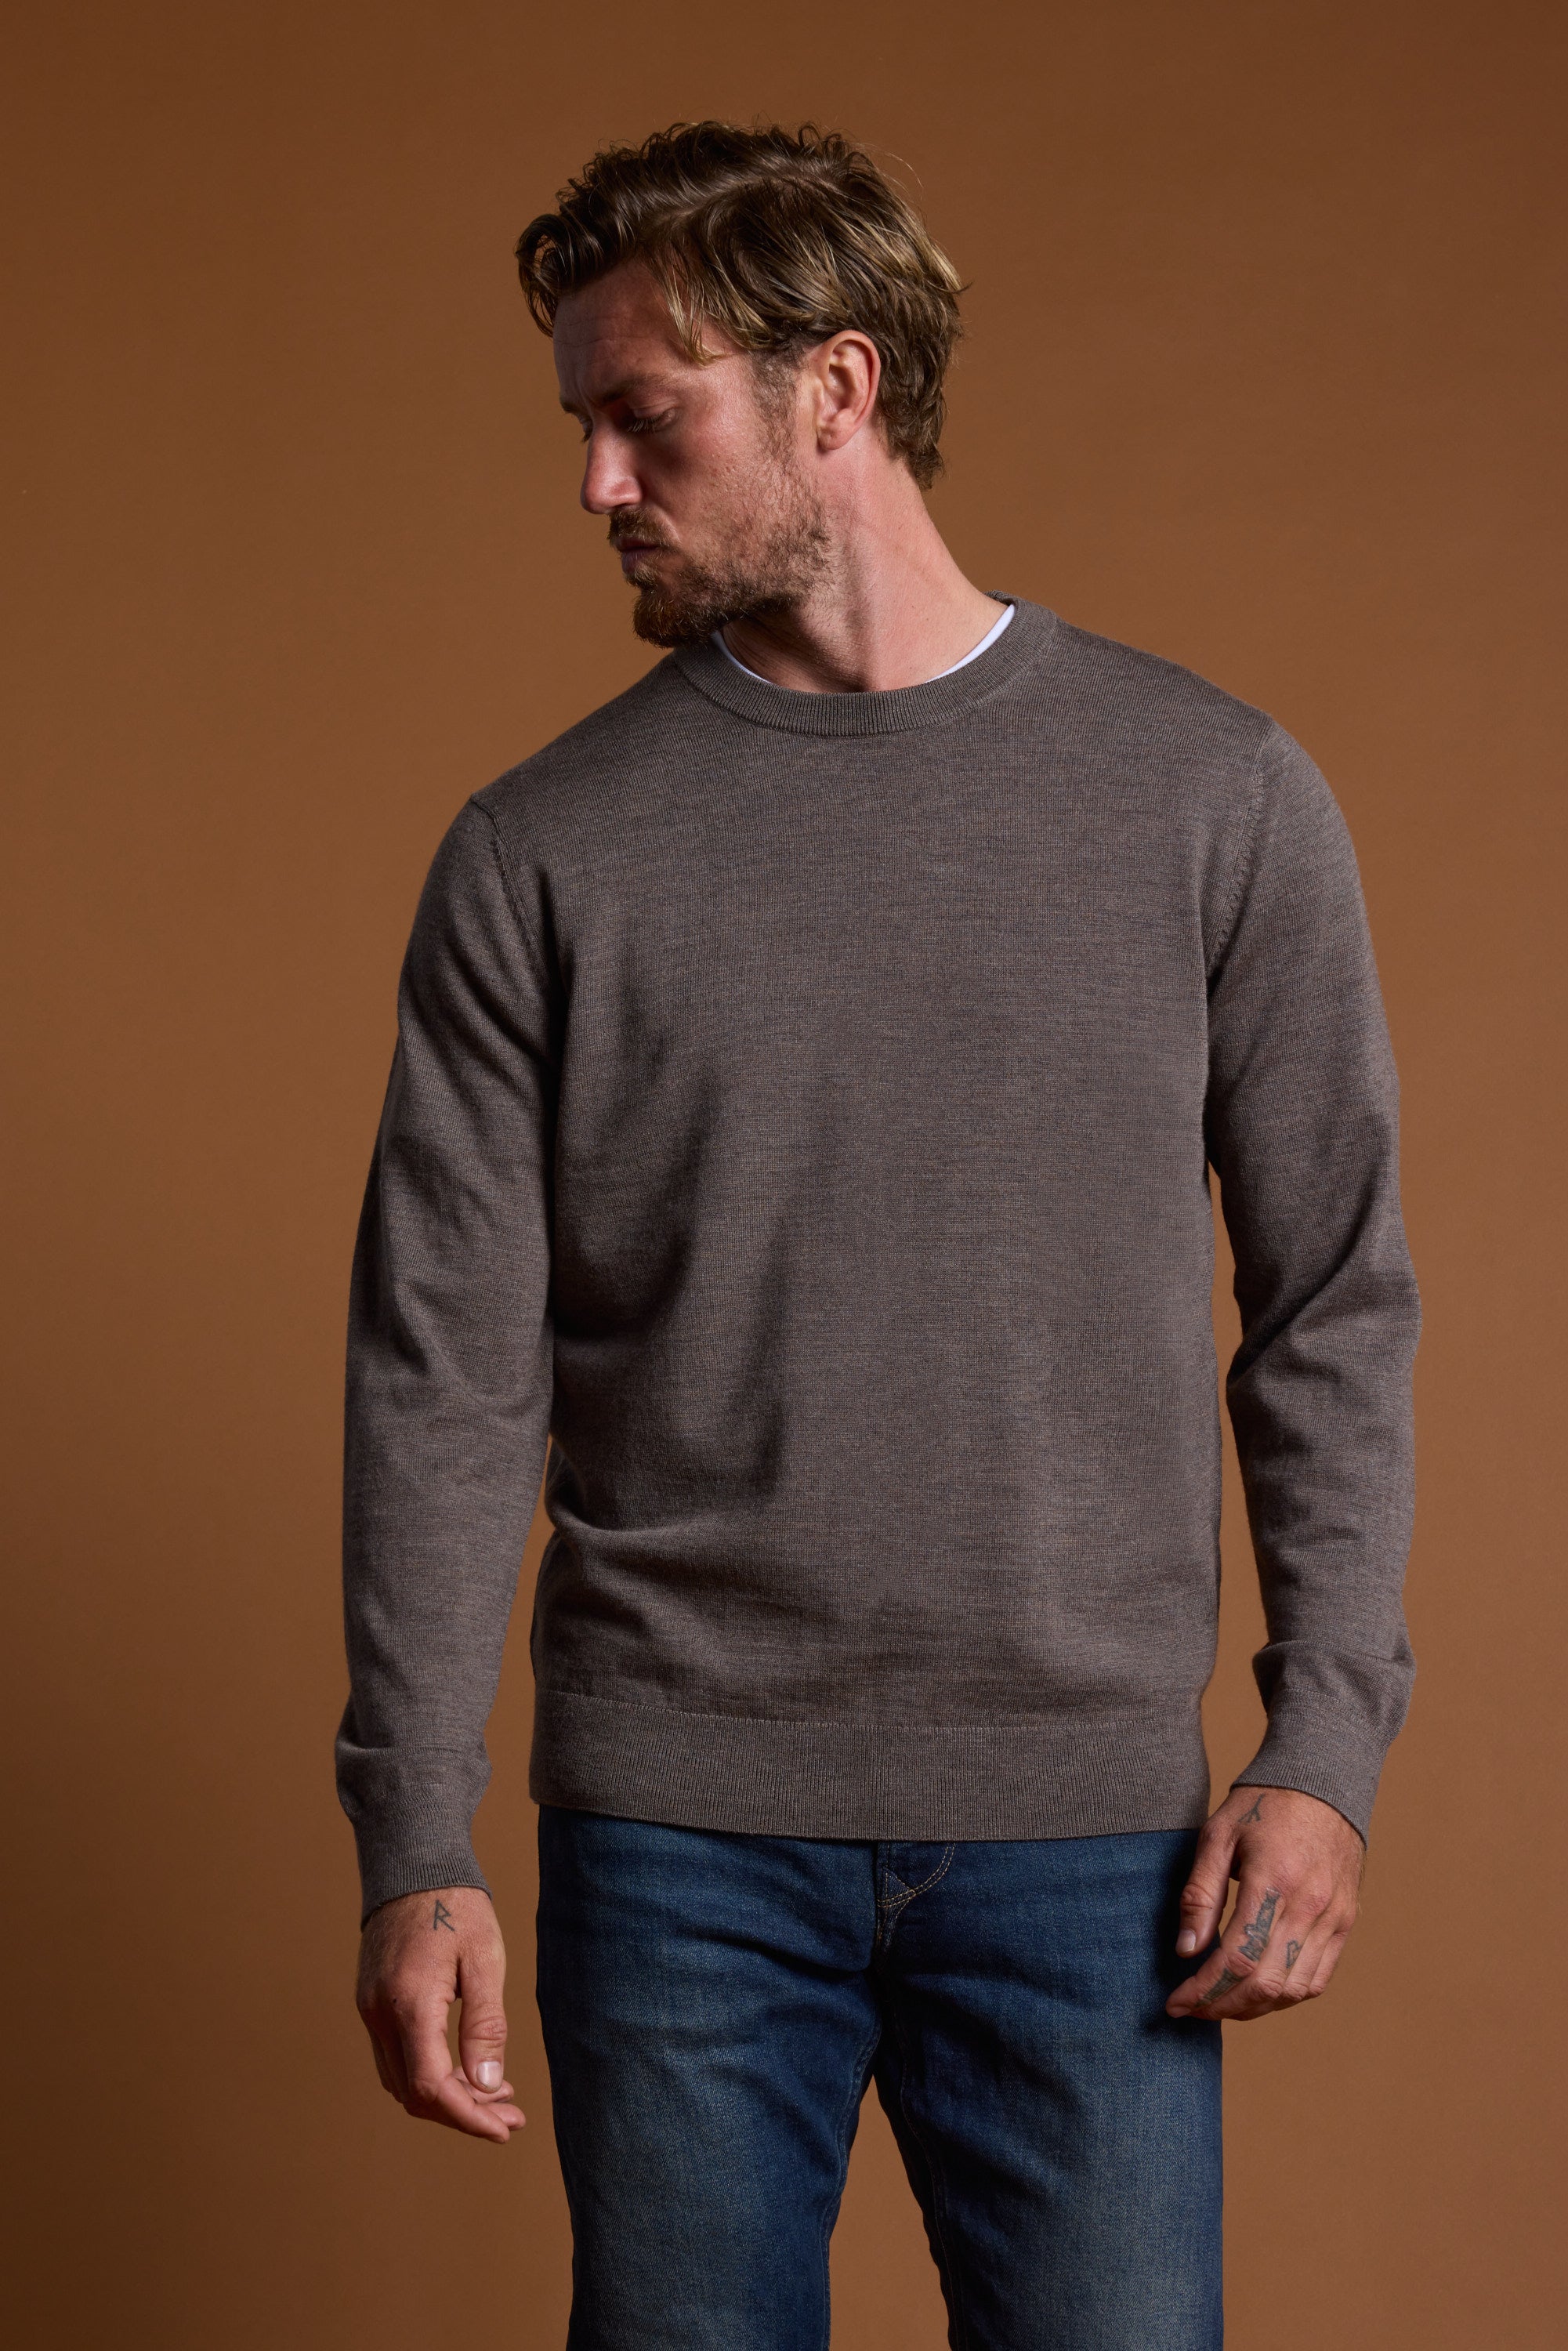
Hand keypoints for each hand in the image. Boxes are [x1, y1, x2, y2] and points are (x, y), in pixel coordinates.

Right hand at [355, 1885, 524, 2140]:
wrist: (413, 1863)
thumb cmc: (456, 1906)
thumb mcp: (484, 1961)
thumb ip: (485, 2026)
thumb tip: (486, 2086)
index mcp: (409, 2005)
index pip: (432, 2088)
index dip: (468, 2118)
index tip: (504, 2129)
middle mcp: (380, 2014)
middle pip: (414, 2095)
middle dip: (463, 2113)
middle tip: (511, 2115)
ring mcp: (370, 2009)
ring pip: (401, 2082)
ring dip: (447, 2098)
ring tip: (495, 2096)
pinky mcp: (372, 2002)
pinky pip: (395, 2058)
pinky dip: (429, 2074)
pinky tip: (464, 2068)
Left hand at [1165, 1785, 1363, 2022]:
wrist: (1322, 1784)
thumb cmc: (1263, 1806)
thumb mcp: (1217, 1836)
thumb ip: (1200, 1894)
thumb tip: (1186, 1949)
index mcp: (1273, 1880)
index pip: (1238, 1959)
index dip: (1204, 1989)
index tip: (1176, 2002)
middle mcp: (1309, 1906)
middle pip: (1266, 1984)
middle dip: (1223, 2006)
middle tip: (1192, 2007)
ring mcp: (1333, 1918)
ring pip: (1294, 1990)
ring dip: (1254, 2008)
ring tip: (1220, 2002)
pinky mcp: (1345, 1922)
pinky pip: (1318, 1978)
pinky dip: (1286, 1995)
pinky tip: (1258, 1990)